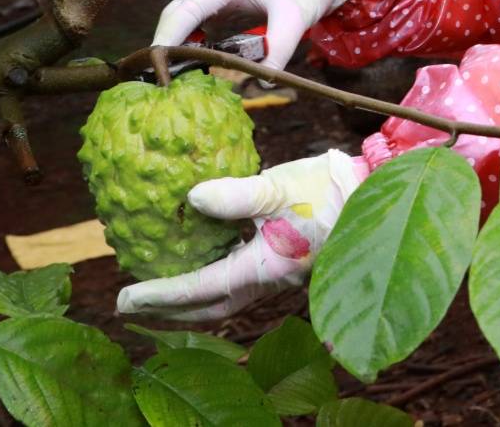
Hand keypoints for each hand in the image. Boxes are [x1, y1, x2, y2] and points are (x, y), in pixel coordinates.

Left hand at [114, 149, 366, 321]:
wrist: (374, 195)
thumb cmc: (328, 190)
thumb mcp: (280, 186)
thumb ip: (236, 193)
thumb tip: (192, 197)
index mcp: (264, 268)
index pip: (201, 289)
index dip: (160, 295)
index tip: (125, 297)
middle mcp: (268, 281)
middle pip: (209, 309)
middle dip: (168, 311)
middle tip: (129, 305)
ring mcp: (278, 276)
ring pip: (224, 299)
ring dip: (188, 301)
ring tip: (156, 291)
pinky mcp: (285, 264)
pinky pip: (239, 281)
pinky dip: (212, 281)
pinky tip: (200, 261)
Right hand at [152, 0, 365, 68]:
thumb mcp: (297, 17)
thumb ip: (278, 50)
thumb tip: (261, 82)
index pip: (185, 10)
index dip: (167, 38)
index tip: (156, 67)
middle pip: (178, 15)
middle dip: (165, 46)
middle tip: (159, 80)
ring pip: (186, 22)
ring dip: (177, 48)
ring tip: (171, 79)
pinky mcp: (226, 7)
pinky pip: (201, 28)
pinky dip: (195, 48)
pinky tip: (195, 69)